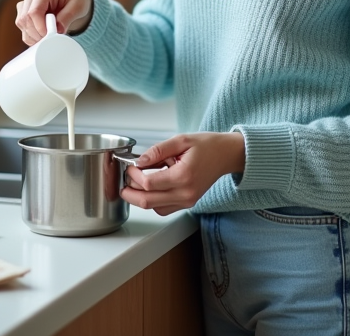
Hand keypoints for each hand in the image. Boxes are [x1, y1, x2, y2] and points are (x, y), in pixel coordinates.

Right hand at [15, 0, 92, 44]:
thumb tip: (57, 31)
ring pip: (21, 23)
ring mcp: (25, 2)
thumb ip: (67, 17)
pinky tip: (43, 36)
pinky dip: (31, 37)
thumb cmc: (76, 0)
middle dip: (37, 33)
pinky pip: (22, 28)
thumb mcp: (78, 7)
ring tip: (50, 36)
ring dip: (34, 35)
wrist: (72, 0)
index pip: (34, 11)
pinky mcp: (22, 12)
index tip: (50, 35)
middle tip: (52, 39)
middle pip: (25, 19)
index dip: (40, 27)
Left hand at [122, 132, 245, 215]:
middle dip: (130, 192)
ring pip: (154, 208)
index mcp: (183, 176)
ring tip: (136, 183)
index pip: (149, 183)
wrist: (226, 155)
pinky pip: (164, 209)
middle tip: (124, 182)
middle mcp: (185, 193)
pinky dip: (153, 201)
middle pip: (148, 202)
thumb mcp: (181, 140)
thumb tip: (139, 161)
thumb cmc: (207, 146)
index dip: (134, 175)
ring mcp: (187, 201)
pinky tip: (150, 188)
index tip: (130, 166)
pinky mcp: (188, 203)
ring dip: (141, 198)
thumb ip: (158, 150)